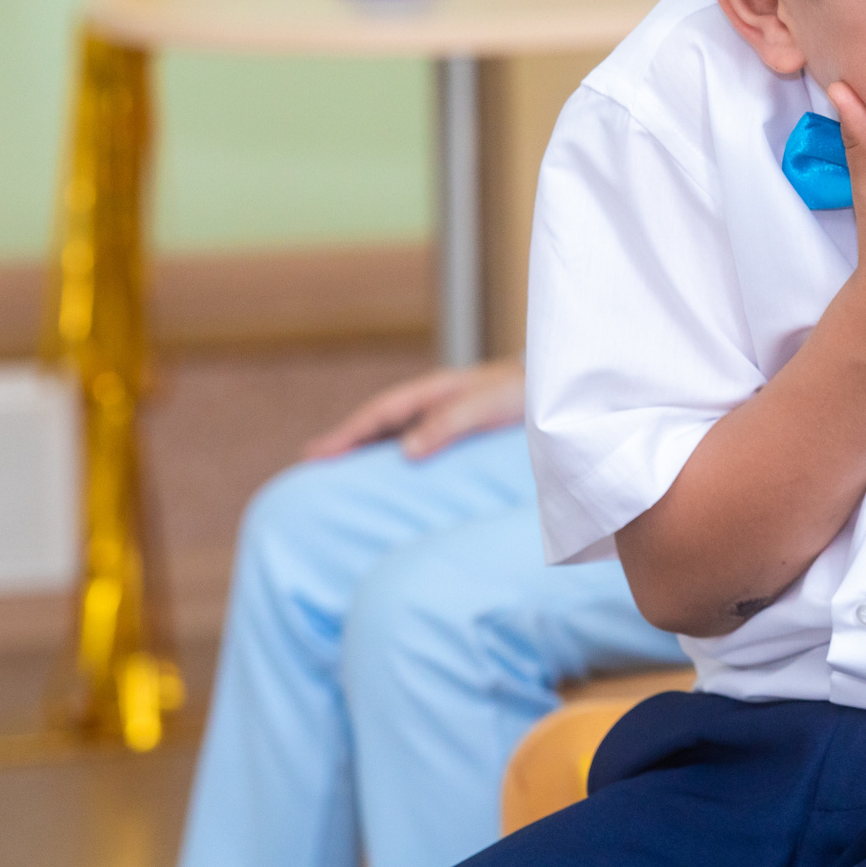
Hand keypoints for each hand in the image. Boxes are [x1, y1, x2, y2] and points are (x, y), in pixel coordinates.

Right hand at [302, 359, 526, 460]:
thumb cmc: (523, 393)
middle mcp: (433, 403)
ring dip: (369, 451)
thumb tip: (406, 451)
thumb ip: (447, 424)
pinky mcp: (460, 433)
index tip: (315, 454)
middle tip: (310, 463)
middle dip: (346, 441)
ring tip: (339, 474)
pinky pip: (420, 445)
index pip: (379, 414)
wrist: (555, 390)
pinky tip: (392, 476)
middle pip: (380, 424)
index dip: (347, 434)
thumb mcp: (485, 405)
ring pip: (396, 435)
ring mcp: (445, 417)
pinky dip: (398, 458)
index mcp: (433, 392)